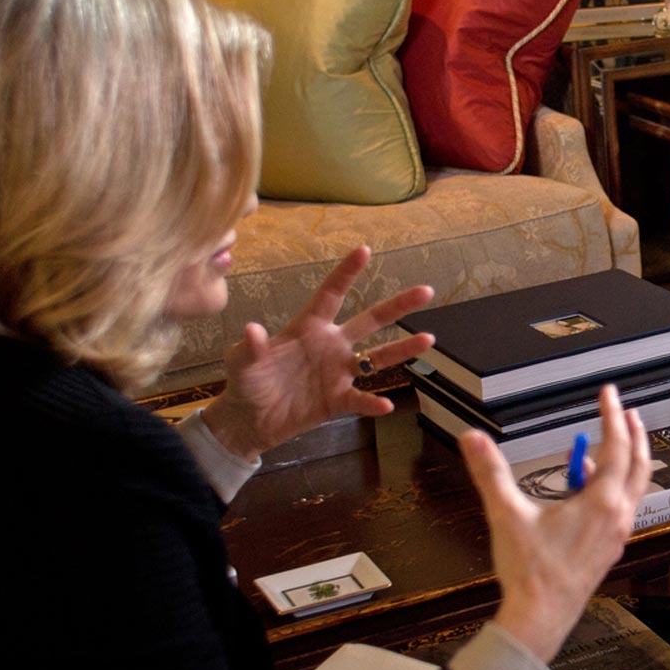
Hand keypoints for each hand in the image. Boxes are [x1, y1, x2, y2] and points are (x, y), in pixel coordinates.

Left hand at [202, 247, 433, 461]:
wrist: (249, 420)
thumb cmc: (245, 383)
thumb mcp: (241, 362)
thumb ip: (251, 347)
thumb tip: (252, 330)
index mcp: (308, 328)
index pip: (331, 294)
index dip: (346, 273)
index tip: (364, 250)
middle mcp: (330, 345)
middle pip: (370, 320)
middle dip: (397, 306)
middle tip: (425, 291)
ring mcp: (337, 372)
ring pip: (377, 357)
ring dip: (402, 349)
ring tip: (428, 339)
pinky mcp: (337, 400)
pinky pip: (360, 399)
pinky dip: (372, 402)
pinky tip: (386, 405)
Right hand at [459, 386, 654, 662]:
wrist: (541, 617)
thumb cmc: (531, 573)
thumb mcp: (507, 515)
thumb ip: (490, 472)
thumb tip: (472, 439)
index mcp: (602, 503)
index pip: (615, 446)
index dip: (611, 415)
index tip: (608, 394)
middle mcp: (618, 516)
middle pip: (638, 464)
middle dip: (633, 434)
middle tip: (626, 412)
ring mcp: (616, 534)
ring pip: (632, 487)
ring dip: (623, 462)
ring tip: (596, 449)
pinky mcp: (608, 548)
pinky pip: (619, 508)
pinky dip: (609, 488)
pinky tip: (582, 489)